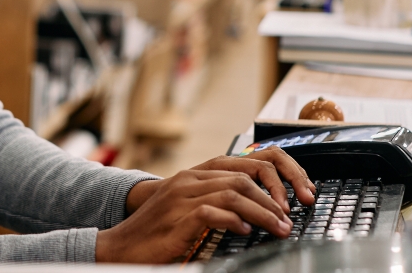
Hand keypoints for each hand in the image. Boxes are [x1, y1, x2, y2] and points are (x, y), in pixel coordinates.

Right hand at [97, 148, 316, 263]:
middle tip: (289, 220)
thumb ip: (214, 204)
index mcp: (193, 175)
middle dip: (273, 199)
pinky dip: (236, 222)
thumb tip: (251, 214)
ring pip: (235, 193)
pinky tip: (247, 233)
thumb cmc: (156, 233)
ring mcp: (182, 196)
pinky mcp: (178, 217)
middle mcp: (189, 180)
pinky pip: (215, 212)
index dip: (272, 181)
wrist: (120, 246)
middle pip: (243, 177)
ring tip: (279, 229)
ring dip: (263, 213)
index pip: (243, 165)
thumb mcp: (187, 211)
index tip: (290, 201)